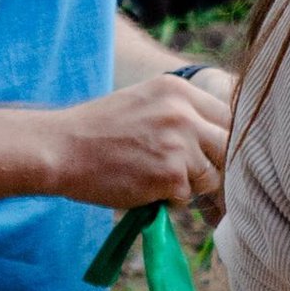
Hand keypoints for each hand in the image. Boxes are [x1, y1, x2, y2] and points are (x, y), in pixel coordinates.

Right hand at [42, 72, 230, 209]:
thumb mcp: (144, 102)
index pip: (228, 115)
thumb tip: (220, 140)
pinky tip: (143, 188)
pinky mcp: (170, 175)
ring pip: (211, 175)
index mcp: (177, 90)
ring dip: (188, 184)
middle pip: (228, 145)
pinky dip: (168, 200)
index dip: (221, 139)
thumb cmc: (97, 130)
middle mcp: (183, 113)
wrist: (61, 148)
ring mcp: (179, 144)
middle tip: (188, 172)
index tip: (208, 153)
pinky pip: (187, 196)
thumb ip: (180, 112)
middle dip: (214, 163)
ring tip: (154, 178)